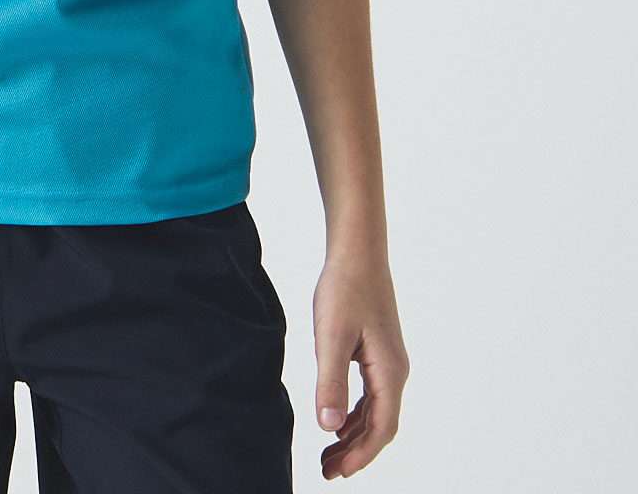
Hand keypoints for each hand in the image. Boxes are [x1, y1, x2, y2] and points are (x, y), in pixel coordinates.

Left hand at [313, 250, 408, 478]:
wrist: (358, 251)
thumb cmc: (345, 288)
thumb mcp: (331, 336)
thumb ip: (330, 381)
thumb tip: (327, 427)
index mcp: (389, 372)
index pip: (381, 428)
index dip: (360, 455)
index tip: (336, 472)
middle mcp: (396, 371)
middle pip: (380, 425)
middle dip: (356, 452)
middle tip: (327, 471)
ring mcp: (389, 361)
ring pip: (376, 411)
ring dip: (354, 434)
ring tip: (328, 453)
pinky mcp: (378, 351)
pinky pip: (371, 394)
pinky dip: (355, 413)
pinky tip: (336, 419)